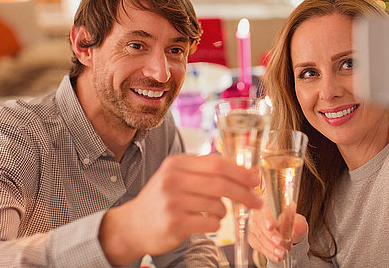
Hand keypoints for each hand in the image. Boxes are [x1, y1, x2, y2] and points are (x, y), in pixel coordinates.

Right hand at [99, 154, 261, 264]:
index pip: (216, 163)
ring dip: (224, 211)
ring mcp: (172, 202)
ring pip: (217, 205)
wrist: (131, 226)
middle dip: (244, 192)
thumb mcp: (177, 177)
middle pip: (220, 183)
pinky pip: (210, 223)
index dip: (240, 171)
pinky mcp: (174, 223)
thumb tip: (246, 171)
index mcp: (176, 163)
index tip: (255, 179)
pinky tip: (206, 223)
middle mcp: (172, 179)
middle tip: (257, 201)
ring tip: (217, 213)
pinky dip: (215, 224)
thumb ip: (206, 172)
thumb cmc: (162, 200)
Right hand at [248, 195, 307, 262]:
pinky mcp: (252, 236)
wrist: (287, 231)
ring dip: (270, 247)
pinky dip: (268, 252)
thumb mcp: (297, 220)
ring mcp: (253, 224)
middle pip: (260, 224)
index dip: (267, 217)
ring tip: (282, 253)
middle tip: (281, 242)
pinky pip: (258, 245)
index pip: (265, 207)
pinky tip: (276, 257)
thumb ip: (299, 223)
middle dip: (271, 236)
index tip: (271, 226)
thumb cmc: (290, 221)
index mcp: (269, 202)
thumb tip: (300, 226)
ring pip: (259, 236)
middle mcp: (258, 212)